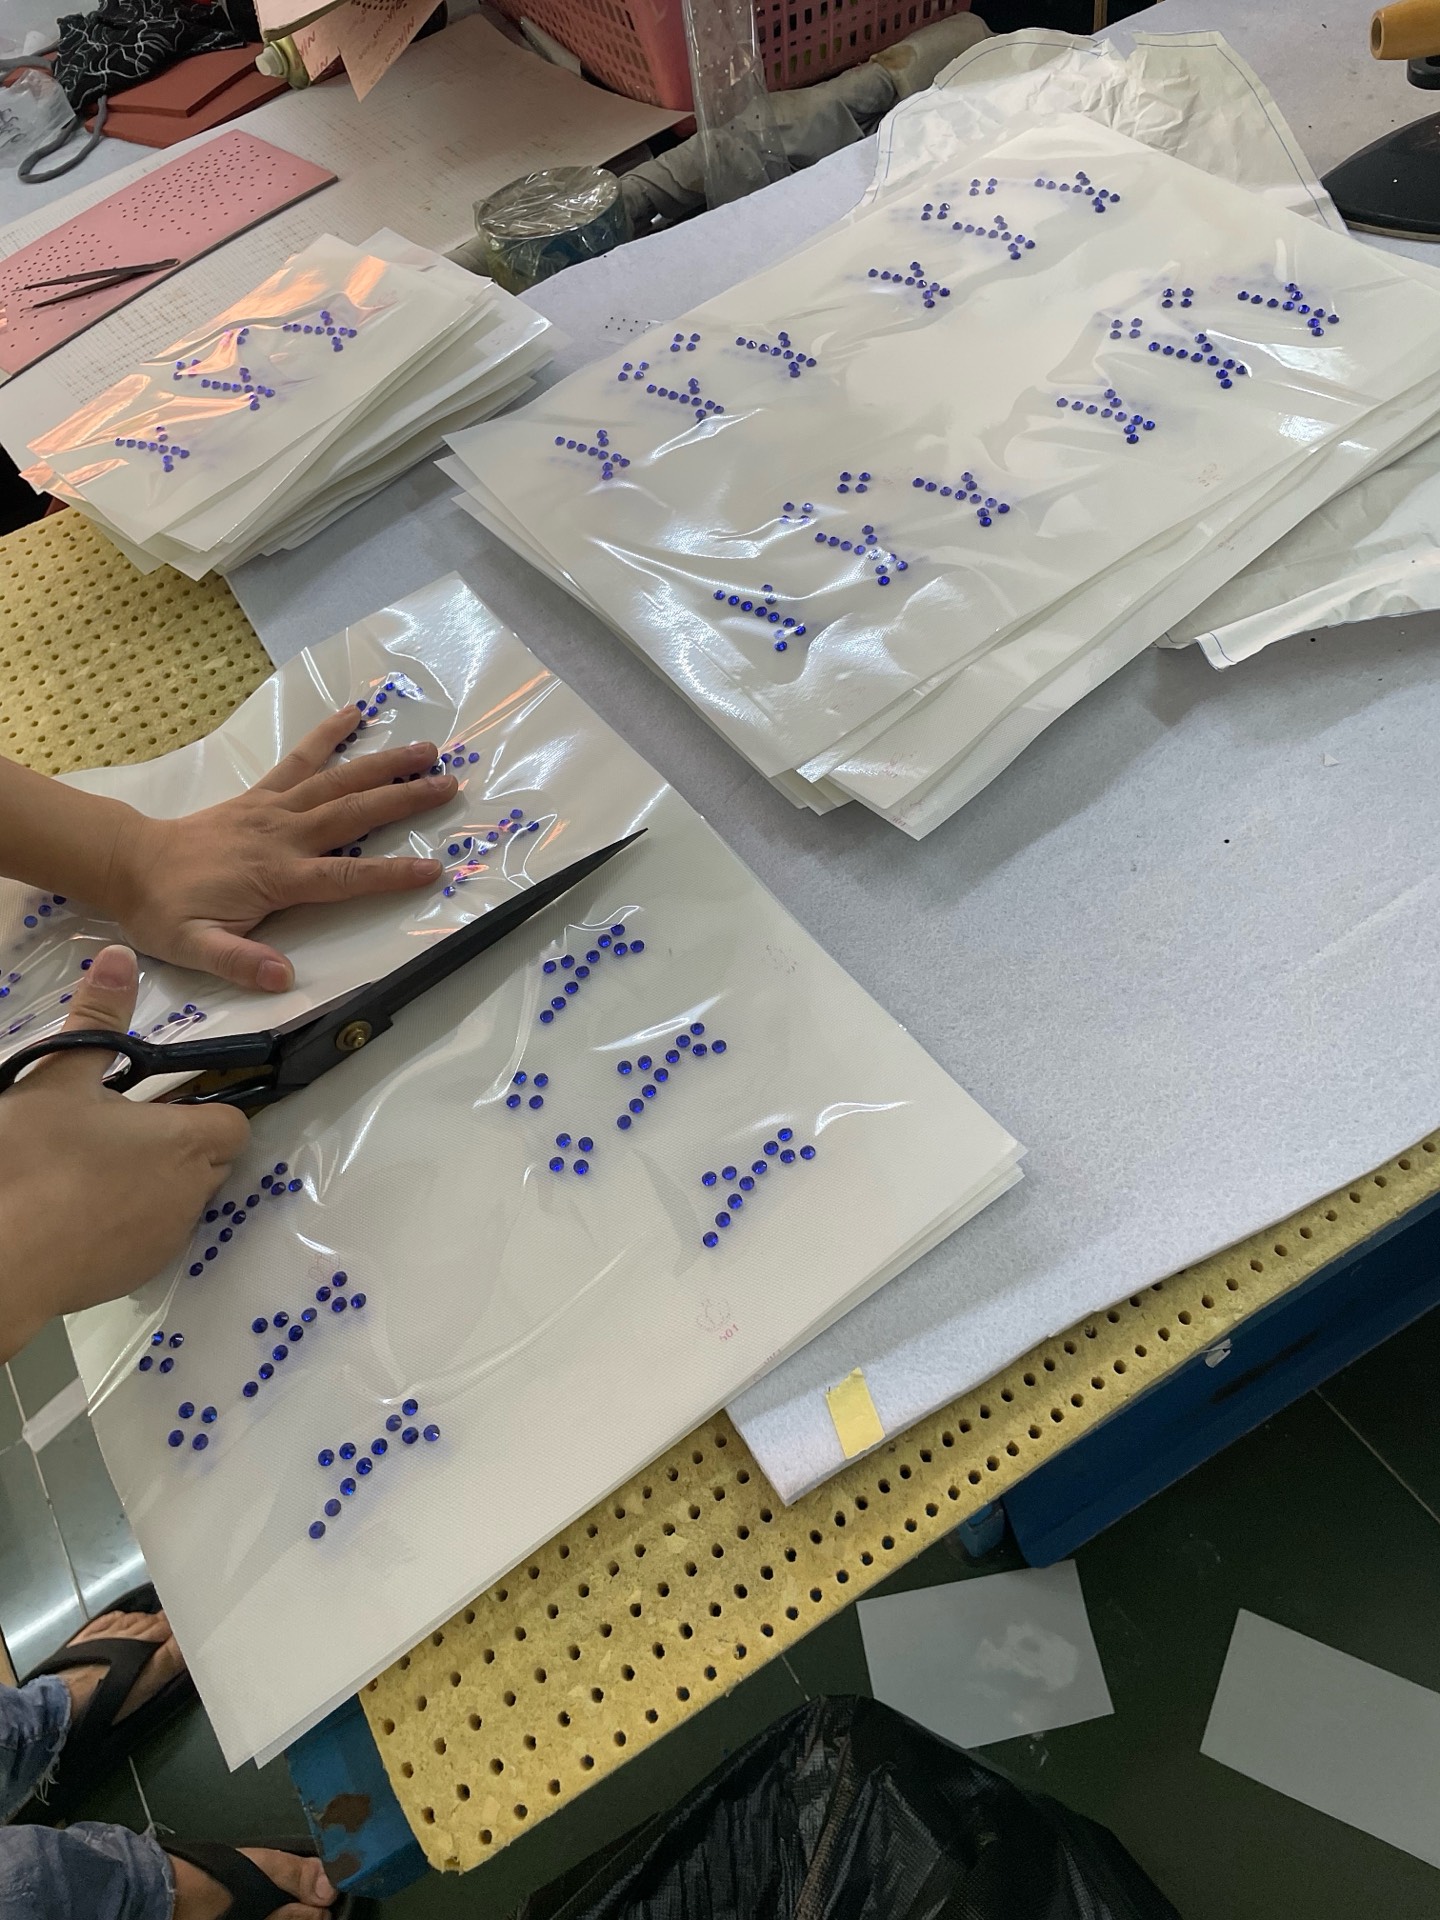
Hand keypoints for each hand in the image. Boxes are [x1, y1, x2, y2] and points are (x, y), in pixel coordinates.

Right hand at [0, 946, 247, 1360]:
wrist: (2, 1256)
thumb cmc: (36, 1160)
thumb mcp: (58, 1080)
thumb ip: (98, 1022)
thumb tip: (120, 959)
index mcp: (185, 1142)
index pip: (233, 1122)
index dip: (205, 1109)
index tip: (161, 1104)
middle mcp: (191, 1195)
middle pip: (211, 1162)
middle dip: (179, 1146)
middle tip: (118, 1132)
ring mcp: (166, 1241)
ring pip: (180, 1202)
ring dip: (153, 1186)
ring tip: (90, 1171)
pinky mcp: (136, 1274)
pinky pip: (149, 1239)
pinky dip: (126, 1224)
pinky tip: (75, 1211)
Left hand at [104, 707, 458, 991]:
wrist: (129, 864)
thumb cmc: (164, 910)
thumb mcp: (194, 948)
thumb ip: (240, 961)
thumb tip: (284, 977)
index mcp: (276, 876)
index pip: (344, 876)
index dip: (389, 873)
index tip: (433, 868)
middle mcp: (283, 835)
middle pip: (354, 813)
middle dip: (403, 798)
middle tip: (449, 784)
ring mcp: (274, 809)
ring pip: (338, 780)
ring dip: (383, 763)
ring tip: (426, 749)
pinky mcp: (262, 795)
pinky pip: (301, 760)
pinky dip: (328, 735)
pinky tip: (354, 712)